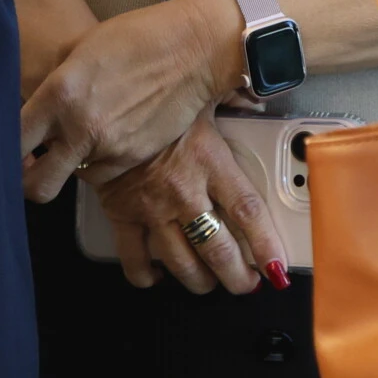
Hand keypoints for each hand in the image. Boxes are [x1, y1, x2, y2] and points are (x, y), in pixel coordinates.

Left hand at [21, 0, 237, 201]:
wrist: (195, 49)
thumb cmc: (137, 36)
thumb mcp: (82, 49)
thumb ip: (54, 83)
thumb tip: (34, 107)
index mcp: (60, 94)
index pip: (12, 140)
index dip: (3, 148)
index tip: (7, 144)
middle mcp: (80, 128)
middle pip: (35, 185)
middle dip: (28, 181)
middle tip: (32, 164)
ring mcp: (110, 149)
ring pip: (73, 180)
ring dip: (71, 165)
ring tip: (84, 135)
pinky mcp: (134, 159)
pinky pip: (104, 174)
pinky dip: (100, 163)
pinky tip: (110, 135)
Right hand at [93, 110, 289, 294]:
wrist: (100, 104)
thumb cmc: (152, 97)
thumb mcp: (200, 94)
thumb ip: (232, 97)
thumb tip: (256, 98)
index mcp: (209, 161)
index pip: (247, 211)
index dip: (266, 245)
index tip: (276, 267)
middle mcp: (184, 190)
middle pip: (218, 248)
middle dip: (236, 276)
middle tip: (245, 283)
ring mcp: (152, 207)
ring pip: (182, 262)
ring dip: (199, 280)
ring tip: (209, 282)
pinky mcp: (122, 214)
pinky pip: (134, 258)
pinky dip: (145, 275)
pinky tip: (156, 276)